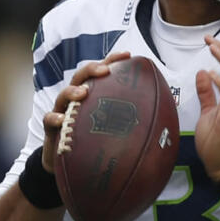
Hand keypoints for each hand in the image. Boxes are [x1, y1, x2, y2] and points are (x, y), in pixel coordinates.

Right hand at [41, 51, 131, 172]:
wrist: (71, 165)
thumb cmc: (97, 142)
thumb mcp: (116, 129)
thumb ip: (136, 119)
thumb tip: (169, 117)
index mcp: (94, 95)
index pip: (102, 72)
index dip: (113, 60)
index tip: (128, 55)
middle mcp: (77, 99)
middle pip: (81, 76)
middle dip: (92, 69)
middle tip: (105, 70)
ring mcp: (63, 112)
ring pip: (64, 95)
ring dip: (72, 91)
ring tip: (83, 93)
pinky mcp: (52, 128)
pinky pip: (50, 119)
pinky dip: (56, 118)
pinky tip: (63, 119)